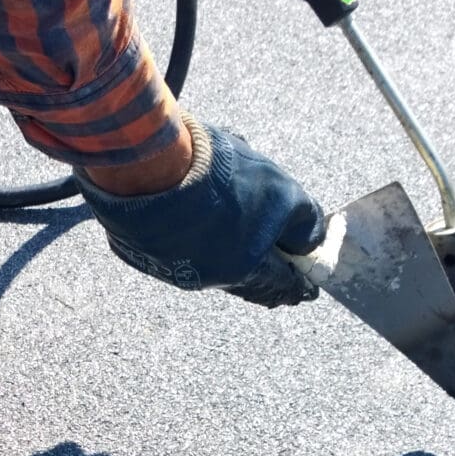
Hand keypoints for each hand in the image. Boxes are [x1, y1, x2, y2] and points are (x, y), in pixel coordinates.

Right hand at [76, 118, 328, 307]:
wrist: (150, 165)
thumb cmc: (220, 179)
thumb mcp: (282, 193)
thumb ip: (305, 223)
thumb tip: (310, 242)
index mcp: (242, 269)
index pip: (279, 286)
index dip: (297, 286)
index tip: (308, 290)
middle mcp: (207, 276)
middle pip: (246, 281)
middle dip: (267, 279)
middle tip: (281, 279)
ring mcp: (172, 264)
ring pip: (213, 264)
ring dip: (232, 254)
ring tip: (245, 245)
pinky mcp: (144, 247)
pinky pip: (180, 249)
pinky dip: (198, 241)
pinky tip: (202, 224)